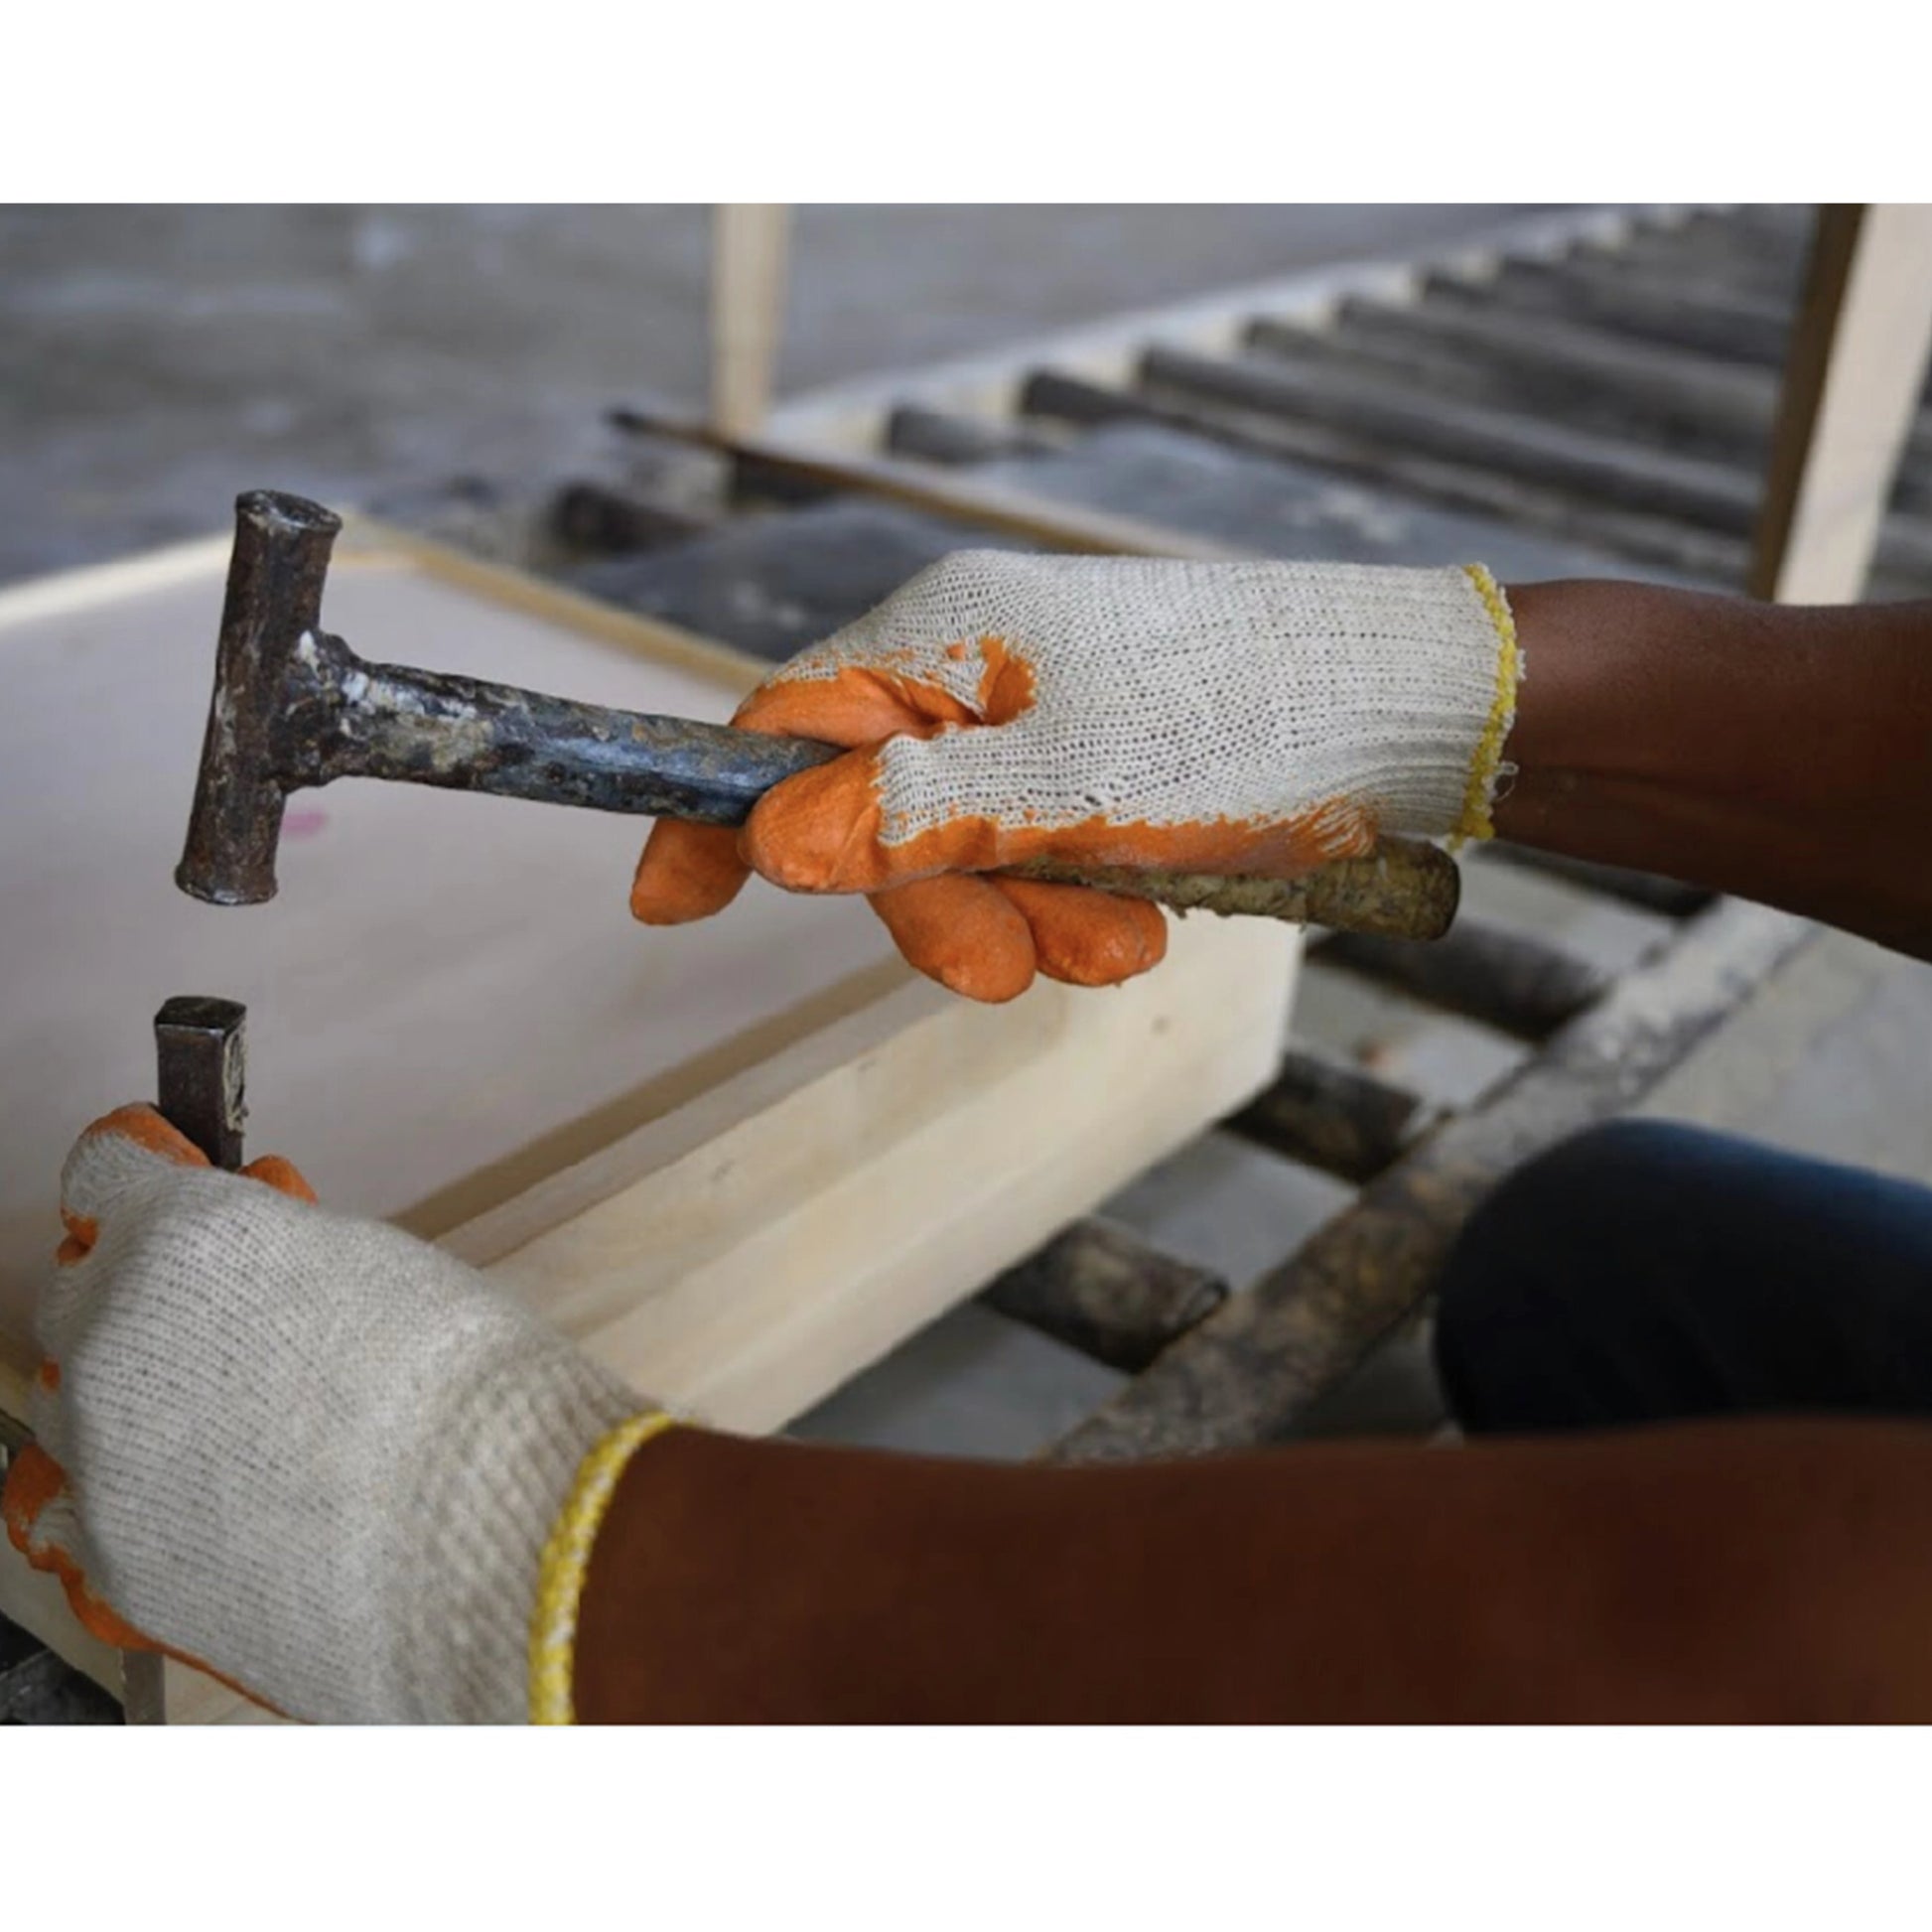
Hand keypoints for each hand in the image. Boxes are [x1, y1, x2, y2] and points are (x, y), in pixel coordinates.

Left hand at [3, 1106, 647, 1722]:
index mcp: (180, 1240)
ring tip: (213, 1422)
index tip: (168, 1175)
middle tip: (229, 1320)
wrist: (483, 1529)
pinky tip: (194, 1503)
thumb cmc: (457, 1385)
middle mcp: (114, 1339)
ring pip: (66, 1407)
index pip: (105, 1170)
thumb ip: (275, 1250)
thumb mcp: (371, 1262)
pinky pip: (75, 1518)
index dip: (148, 1170)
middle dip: (143, 1294)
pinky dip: (124, 1505)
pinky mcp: (113, 1561)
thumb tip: (249, 1256)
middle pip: (79, 1290)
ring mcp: (101, 1457)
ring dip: (121, 1402)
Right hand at [631, 552, 1517, 1000]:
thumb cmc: (1244, 726)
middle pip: (879, 811)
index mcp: (947, 634)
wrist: (1415, 714)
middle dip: (940, 907)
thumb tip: (765, 840)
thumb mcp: (1062, 789)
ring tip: (1124, 943)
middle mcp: (981, 665)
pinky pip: (1045, 848)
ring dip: (1030, 916)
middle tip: (1015, 976)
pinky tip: (1149, 913)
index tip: (665, 908)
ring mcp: (1047, 714)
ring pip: (971, 847)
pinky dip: (1080, 898)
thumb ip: (906, 816)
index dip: (719, 818)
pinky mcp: (1108, 758)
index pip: (787, 724)